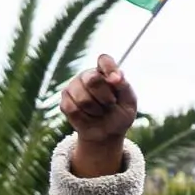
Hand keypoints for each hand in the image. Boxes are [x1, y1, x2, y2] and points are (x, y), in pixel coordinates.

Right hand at [59, 54, 139, 176]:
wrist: (107, 133)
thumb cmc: (120, 114)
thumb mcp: (129, 102)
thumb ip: (124, 87)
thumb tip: (116, 77)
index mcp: (106, 71)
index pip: (104, 60)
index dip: (110, 68)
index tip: (117, 81)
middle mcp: (88, 75)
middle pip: (92, 79)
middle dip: (105, 97)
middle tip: (111, 104)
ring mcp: (73, 86)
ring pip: (82, 98)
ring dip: (96, 110)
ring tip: (100, 111)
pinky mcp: (64, 101)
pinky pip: (72, 109)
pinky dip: (85, 117)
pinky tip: (89, 116)